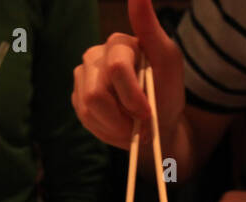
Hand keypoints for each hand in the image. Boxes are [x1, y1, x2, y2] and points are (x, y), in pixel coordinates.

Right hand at [72, 0, 183, 149]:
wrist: (157, 122)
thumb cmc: (165, 90)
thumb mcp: (167, 59)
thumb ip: (149, 28)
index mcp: (118, 43)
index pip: (117, 68)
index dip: (132, 97)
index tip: (147, 113)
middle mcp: (96, 55)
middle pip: (96, 93)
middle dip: (122, 116)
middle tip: (140, 123)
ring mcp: (84, 76)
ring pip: (88, 107)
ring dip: (115, 124)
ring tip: (131, 124)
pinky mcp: (77, 97)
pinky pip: (84, 118)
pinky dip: (106, 128)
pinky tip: (118, 124)